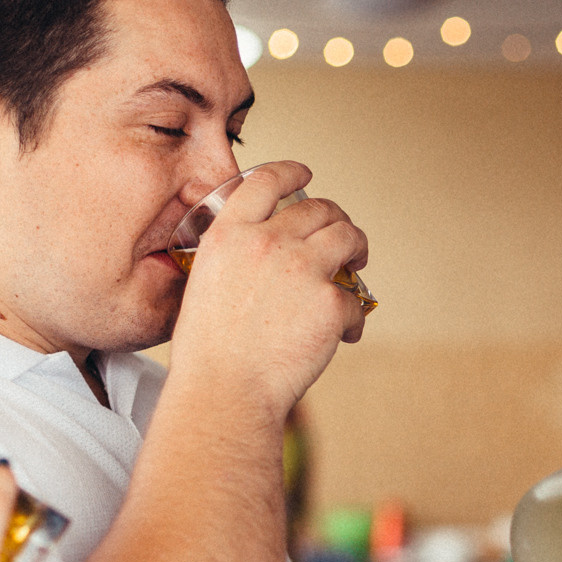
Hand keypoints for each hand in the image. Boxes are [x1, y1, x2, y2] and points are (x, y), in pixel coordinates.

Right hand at [168, 161, 369, 413]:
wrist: (225, 390)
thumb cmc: (210, 352)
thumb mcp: (204, 284)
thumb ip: (233, 258)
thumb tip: (262, 253)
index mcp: (230, 234)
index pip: (266, 180)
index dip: (291, 171)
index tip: (305, 173)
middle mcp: (268, 242)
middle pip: (318, 208)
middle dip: (335, 218)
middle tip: (342, 236)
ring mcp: (303, 268)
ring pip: (348, 237)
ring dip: (357, 246)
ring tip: (357, 261)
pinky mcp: (331, 302)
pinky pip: (355, 298)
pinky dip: (353, 317)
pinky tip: (343, 335)